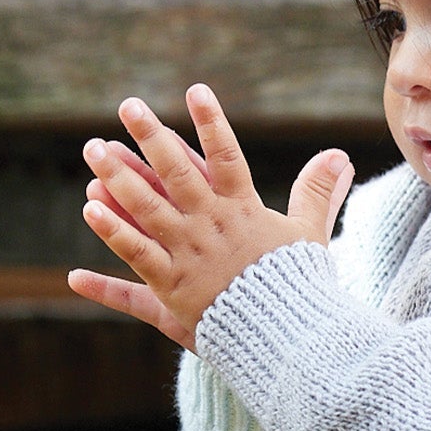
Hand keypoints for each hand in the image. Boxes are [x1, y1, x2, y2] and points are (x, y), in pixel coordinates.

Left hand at [67, 84, 352, 350]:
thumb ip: (317, 193)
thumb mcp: (310, 237)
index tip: (196, 90)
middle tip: (129, 105)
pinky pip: (136, 260)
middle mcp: (211, 227)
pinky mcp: (172, 288)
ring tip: (95, 150)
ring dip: (118, 178)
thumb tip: (341, 155)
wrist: (288, 340)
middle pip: (177, 174)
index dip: (212, 123)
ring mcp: (188, 256)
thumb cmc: (299, 288)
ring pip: (147, 210)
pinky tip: (90, 212)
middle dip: (151, 137)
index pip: (227, 158)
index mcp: (244, 212)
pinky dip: (113, 236)